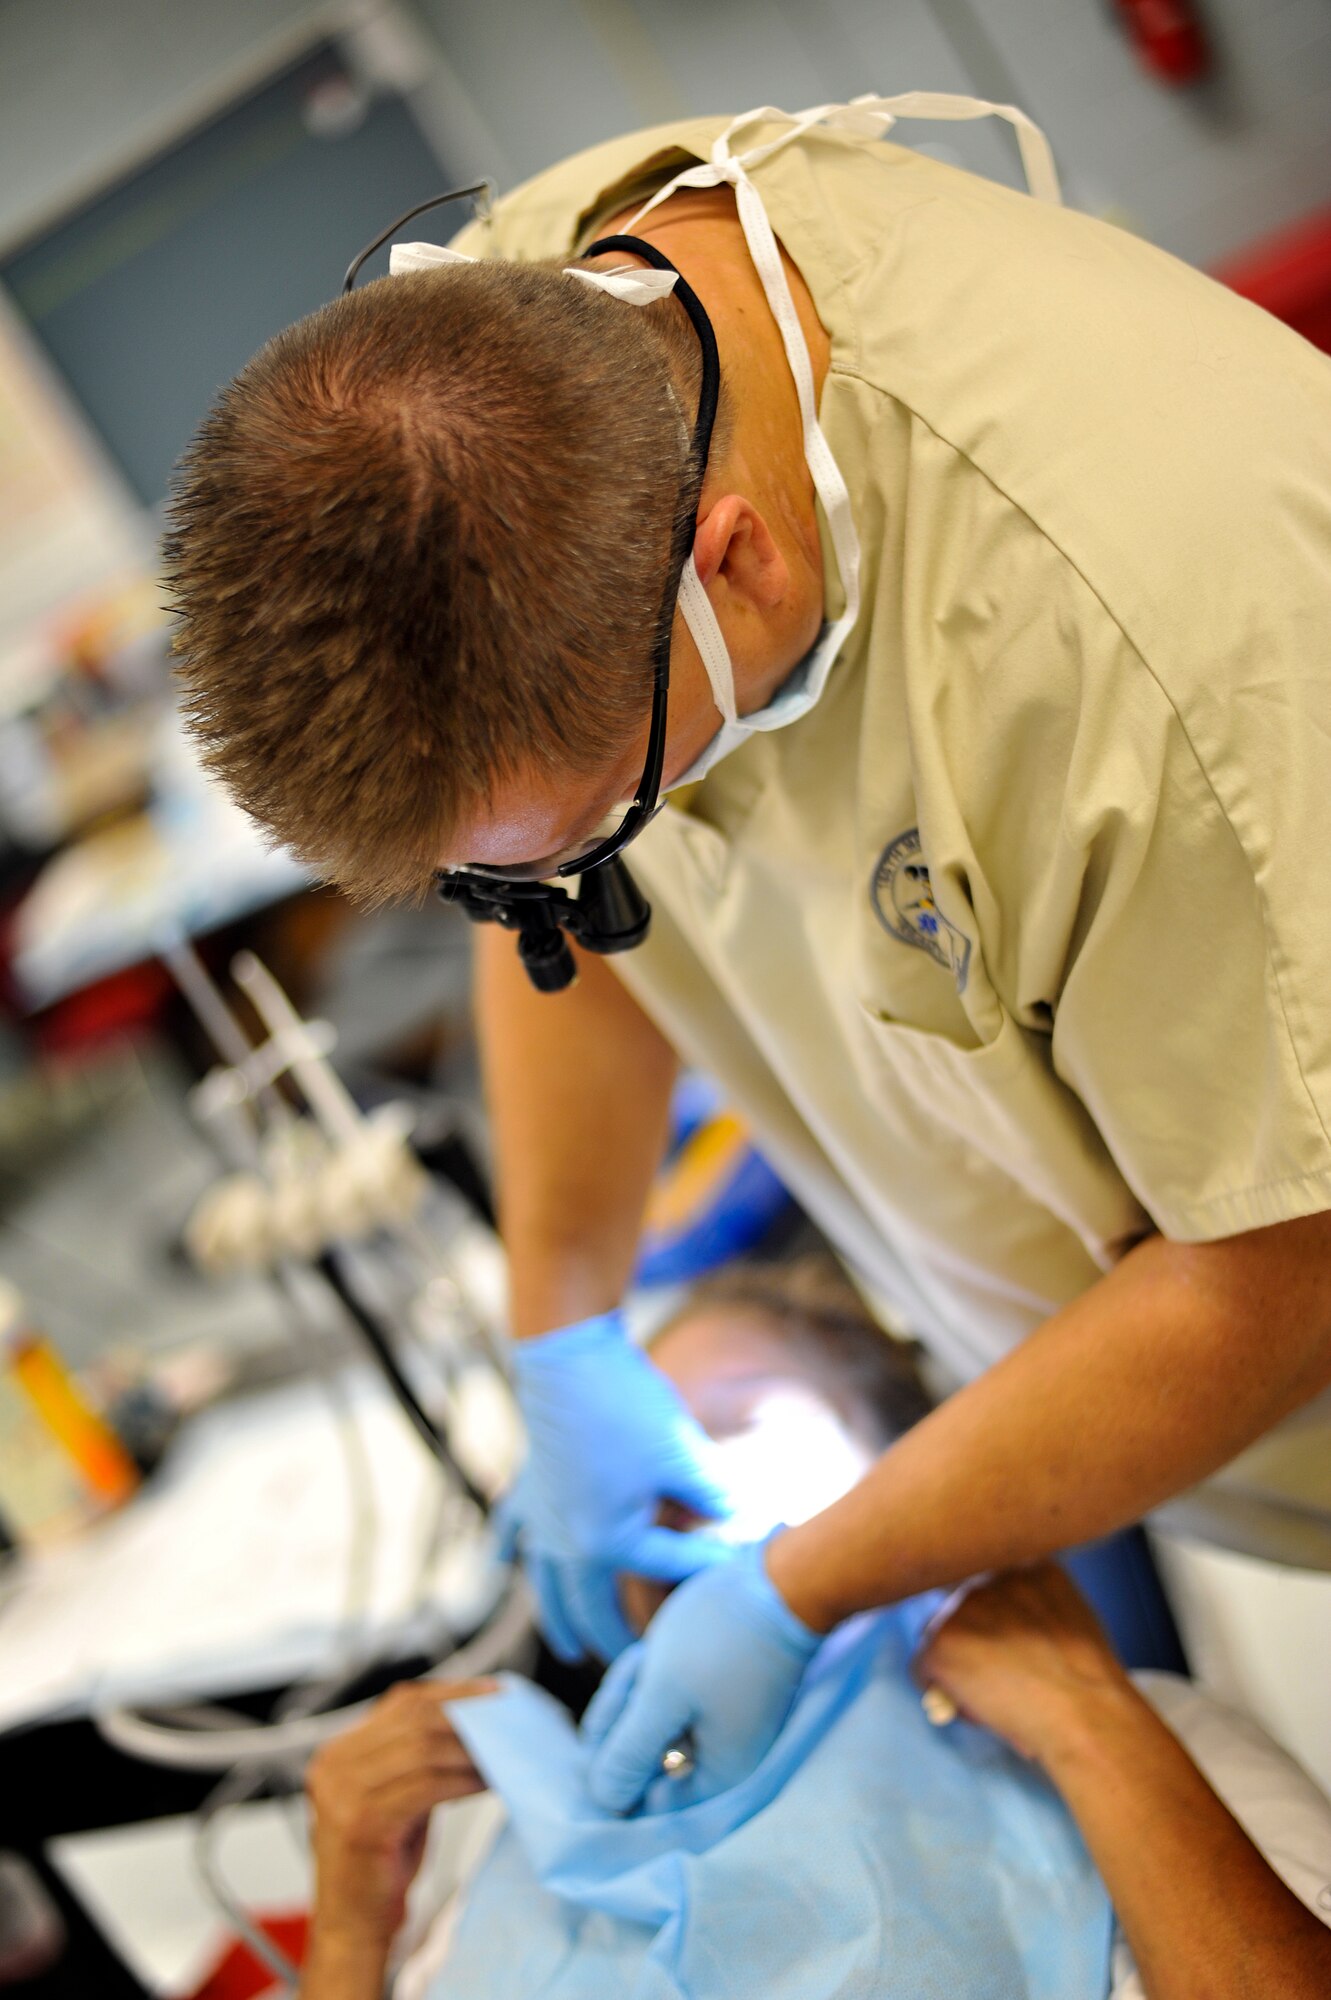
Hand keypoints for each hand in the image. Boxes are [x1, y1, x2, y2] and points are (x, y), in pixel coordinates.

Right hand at [305, 1678, 493, 1949]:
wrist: (352, 1928)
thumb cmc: (380, 1864)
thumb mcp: (396, 1796)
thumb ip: (418, 1757)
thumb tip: (472, 1720)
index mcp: (338, 1752)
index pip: (402, 1701)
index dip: (452, 1693)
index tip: (492, 1693)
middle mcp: (334, 1764)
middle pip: (415, 1719)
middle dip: (467, 1717)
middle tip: (506, 1720)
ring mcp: (343, 1792)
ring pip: (424, 1748)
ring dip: (472, 1750)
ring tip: (503, 1754)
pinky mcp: (363, 1821)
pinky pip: (428, 1785)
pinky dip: (464, 1779)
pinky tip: (488, 1782)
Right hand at [504, 1310, 733, 1661]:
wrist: (568, 1356)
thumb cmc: (627, 1406)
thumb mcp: (683, 1453)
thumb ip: (712, 1495)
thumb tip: (739, 1518)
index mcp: (604, 1542)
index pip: (664, 1567)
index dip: (705, 1563)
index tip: (736, 1568)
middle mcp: (562, 1542)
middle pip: (591, 1606)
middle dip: (615, 1638)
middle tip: (636, 1672)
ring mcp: (538, 1517)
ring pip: (545, 1585)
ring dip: (558, 1618)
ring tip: (569, 1649)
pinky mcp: (526, 1486)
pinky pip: (510, 1531)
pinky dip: (504, 1554)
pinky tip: (499, 1571)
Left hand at [582, 1539, 819, 1811]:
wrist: (781, 1581)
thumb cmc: (722, 1637)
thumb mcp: (663, 1694)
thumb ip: (629, 1753)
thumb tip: (604, 1802)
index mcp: (717, 1777)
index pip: (645, 1804)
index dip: (613, 1770)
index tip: (615, 1719)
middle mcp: (720, 1761)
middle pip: (640, 1762)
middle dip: (624, 1717)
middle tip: (639, 1673)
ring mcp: (718, 1727)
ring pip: (645, 1726)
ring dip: (634, 1692)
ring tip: (649, 1655)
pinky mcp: (713, 1696)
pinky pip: (663, 1701)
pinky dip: (650, 1677)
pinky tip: (653, 1649)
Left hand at [914, 1564, 1132, 1764]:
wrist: (1086, 1714)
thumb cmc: (1091, 1688)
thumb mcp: (1073, 1627)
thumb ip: (1037, 1616)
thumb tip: (1004, 1640)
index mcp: (1031, 1568)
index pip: (993, 1585)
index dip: (995, 1621)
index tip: (1000, 1645)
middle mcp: (991, 1578)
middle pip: (961, 1607)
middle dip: (971, 1640)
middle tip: (993, 1676)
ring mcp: (962, 1607)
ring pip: (940, 1636)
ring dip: (956, 1662)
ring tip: (993, 1696)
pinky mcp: (940, 1641)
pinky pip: (922, 1668)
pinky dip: (937, 1688)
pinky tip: (972, 1705)